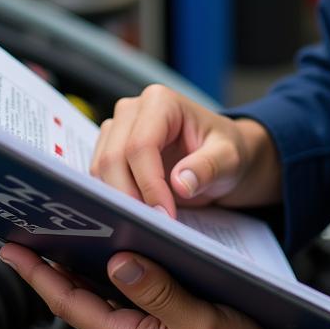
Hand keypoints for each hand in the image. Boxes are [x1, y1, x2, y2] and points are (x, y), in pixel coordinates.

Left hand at [0, 243, 279, 328]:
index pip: (69, 302)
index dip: (37, 274)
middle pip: (77, 296)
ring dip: (80, 266)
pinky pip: (121, 299)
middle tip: (34, 228)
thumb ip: (159, 293)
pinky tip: (114, 252)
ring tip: (67, 233)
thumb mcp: (201, 322)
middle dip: (52, 264)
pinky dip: (109, 273)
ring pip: (99, 296)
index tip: (12, 249)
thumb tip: (120, 261)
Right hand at [91, 84, 280, 216]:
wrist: (220, 157)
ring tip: (144, 225)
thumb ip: (208, 167)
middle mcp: (132, 111)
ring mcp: (117, 130)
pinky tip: (134, 218)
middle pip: (113, 159)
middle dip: (129, 197)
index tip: (164, 216)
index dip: (149, 184)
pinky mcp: (110, 151)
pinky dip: (113, 200)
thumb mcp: (229, 158)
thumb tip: (181, 183)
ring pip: (100, 170)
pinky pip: (100, 179)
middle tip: (151, 227)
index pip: (140, 146)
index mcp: (160, 101)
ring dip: (118, 201)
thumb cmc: (225, 150)